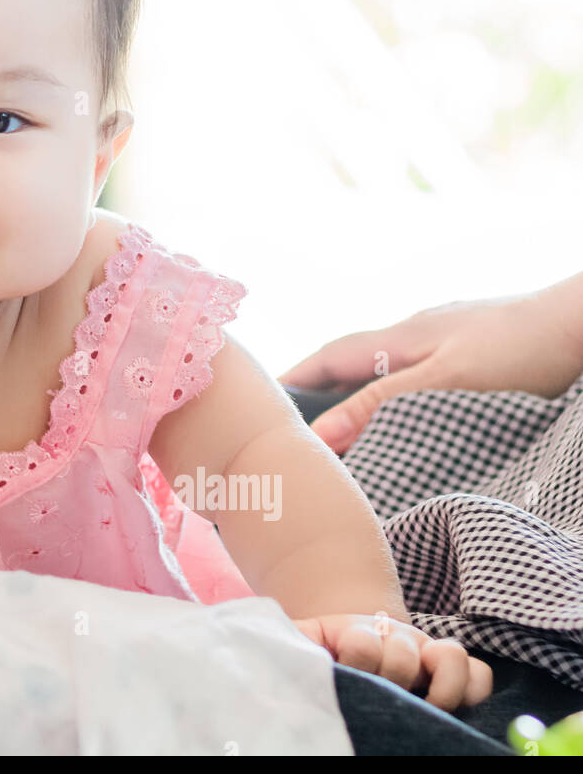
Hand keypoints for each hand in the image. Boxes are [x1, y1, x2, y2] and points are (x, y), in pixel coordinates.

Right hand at [278, 292, 582, 453]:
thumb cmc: (519, 350)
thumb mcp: (444, 383)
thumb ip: (381, 406)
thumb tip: (320, 434)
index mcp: (396, 338)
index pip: (324, 359)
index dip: (288, 381)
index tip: (254, 406)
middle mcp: (413, 336)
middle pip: (348, 367)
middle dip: (315, 395)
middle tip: (289, 431)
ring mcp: (443, 342)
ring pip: (383, 375)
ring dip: (357, 400)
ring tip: (340, 438)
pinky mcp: (472, 355)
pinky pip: (413, 380)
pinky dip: (393, 401)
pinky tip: (403, 421)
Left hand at [292, 613, 492, 712]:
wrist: (340, 648)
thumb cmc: (316, 656)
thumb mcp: (298, 644)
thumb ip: (290, 643)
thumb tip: (275, 652)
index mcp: (354, 633)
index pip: (363, 641)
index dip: (357, 657)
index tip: (344, 671)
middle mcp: (394, 639)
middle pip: (404, 652)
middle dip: (390, 675)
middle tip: (376, 693)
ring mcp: (424, 654)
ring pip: (453, 657)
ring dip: (440, 684)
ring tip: (423, 705)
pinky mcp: (448, 673)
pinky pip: (479, 675)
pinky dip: (472, 689)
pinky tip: (448, 707)